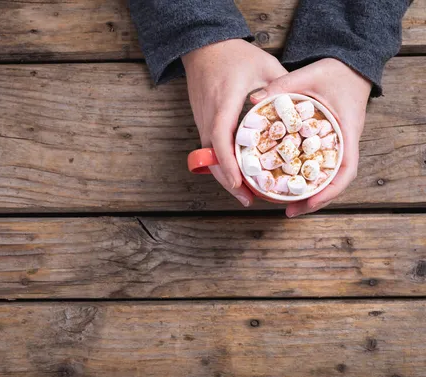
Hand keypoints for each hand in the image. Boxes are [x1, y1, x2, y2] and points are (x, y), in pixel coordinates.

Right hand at [182, 39, 287, 206]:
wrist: (204, 48)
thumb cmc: (234, 55)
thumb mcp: (264, 66)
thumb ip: (282, 89)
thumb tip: (303, 112)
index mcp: (224, 104)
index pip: (221, 140)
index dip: (228, 164)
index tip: (239, 183)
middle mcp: (208, 117)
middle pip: (211, 158)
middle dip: (228, 182)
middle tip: (248, 200)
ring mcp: (202, 121)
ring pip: (208, 158)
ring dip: (225, 176)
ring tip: (245, 192)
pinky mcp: (202, 122)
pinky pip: (210, 149)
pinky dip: (222, 164)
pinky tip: (238, 171)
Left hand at [250, 58, 371, 216]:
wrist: (348, 65)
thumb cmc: (333, 71)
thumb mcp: (308, 75)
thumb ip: (282, 86)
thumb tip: (253, 99)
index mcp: (347, 131)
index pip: (345, 169)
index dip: (329, 190)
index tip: (309, 202)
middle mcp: (345, 142)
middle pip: (334, 181)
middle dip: (314, 200)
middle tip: (289, 212)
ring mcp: (337, 145)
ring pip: (326, 177)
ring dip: (309, 193)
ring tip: (286, 206)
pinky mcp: (327, 143)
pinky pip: (318, 165)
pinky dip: (304, 178)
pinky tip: (285, 184)